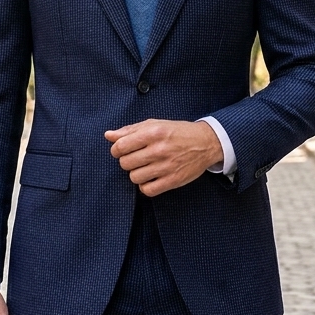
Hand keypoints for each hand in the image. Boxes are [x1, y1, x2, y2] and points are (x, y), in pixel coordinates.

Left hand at [105, 119, 222, 196]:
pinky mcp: (173, 180)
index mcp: (153, 132)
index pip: (120, 146)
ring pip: (134, 177)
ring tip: (144, 167)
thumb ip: (129, 130)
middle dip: (127, 161)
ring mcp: (167, 166)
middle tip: (136, 158)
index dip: (116, 150)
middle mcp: (159, 149)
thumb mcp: (154, 124)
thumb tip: (108, 135)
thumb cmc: (178, 132)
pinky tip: (150, 178)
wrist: (206, 142)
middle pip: (125, 163)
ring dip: (136, 173)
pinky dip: (145, 186)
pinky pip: (147, 190)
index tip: (121, 150)